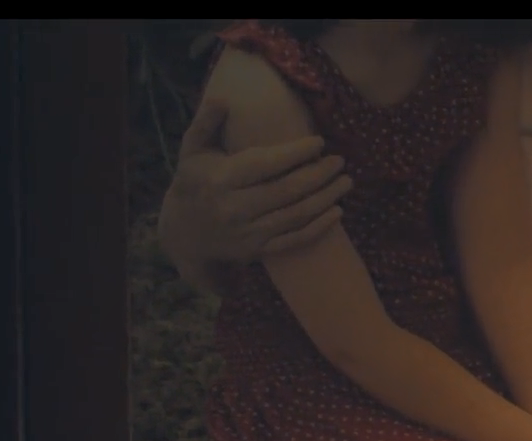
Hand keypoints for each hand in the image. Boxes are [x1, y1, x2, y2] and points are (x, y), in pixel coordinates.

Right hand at [156, 97, 353, 274]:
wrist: (185, 235)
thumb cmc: (193, 183)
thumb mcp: (191, 150)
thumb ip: (206, 122)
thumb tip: (223, 98)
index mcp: (221, 179)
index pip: (265, 164)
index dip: (295, 153)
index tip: (319, 142)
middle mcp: (236, 208)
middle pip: (287, 190)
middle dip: (319, 175)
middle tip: (340, 161)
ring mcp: (249, 233)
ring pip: (296, 215)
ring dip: (326, 199)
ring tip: (346, 182)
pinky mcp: (258, 251)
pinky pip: (295, 240)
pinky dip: (319, 227)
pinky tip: (336, 212)